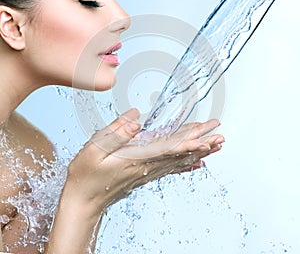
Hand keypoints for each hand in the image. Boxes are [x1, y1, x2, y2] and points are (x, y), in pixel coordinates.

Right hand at [65, 108, 223, 211]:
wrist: (83, 202)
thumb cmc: (86, 175)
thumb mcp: (94, 150)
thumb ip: (116, 133)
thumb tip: (137, 117)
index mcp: (136, 159)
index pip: (169, 149)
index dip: (190, 142)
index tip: (207, 137)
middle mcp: (146, 167)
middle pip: (179, 153)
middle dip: (201, 142)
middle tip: (219, 133)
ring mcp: (147, 172)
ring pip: (178, 160)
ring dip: (198, 151)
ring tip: (215, 144)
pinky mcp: (144, 174)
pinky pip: (170, 168)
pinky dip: (186, 163)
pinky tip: (196, 162)